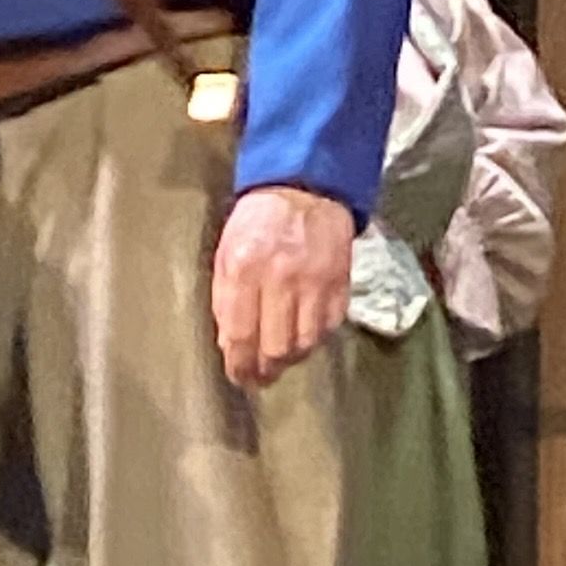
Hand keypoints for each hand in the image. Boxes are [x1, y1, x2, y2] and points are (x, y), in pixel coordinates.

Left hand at [212, 186, 353, 387]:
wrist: (305, 188)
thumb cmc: (258, 221)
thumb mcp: (226, 251)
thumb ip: (225, 298)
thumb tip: (230, 344)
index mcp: (245, 268)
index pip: (241, 334)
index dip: (240, 365)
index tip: (239, 377)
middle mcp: (282, 278)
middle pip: (276, 348)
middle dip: (266, 370)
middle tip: (260, 376)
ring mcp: (316, 282)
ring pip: (306, 344)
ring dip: (292, 358)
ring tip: (281, 358)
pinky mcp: (340, 283)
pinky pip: (329, 327)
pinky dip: (316, 338)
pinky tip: (304, 335)